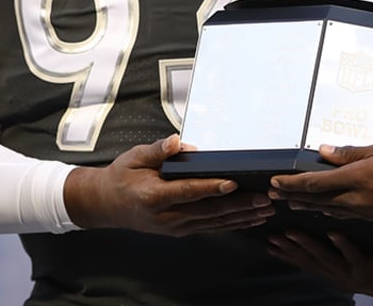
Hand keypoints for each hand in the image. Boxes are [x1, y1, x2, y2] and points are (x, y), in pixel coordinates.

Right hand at [64, 134, 273, 235]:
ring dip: (241, 216)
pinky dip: (232, 223)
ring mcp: (175, 226)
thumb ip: (157, 150)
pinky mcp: (181, 230)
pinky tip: (250, 219)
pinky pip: (210, 227)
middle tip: (264, 198)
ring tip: (265, 209)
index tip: (233, 182)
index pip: (188, 191)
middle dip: (239, 205)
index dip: (211, 188)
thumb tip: (176, 143)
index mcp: (154, 196)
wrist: (106, 205)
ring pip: (213, 222)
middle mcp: (167, 216)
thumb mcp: (133, 157)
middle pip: (208, 211)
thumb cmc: (122, 176)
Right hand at [267, 229, 372, 304]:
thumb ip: (342, 252)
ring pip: (326, 259)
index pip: (306, 264)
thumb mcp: (359, 264)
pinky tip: (334, 232)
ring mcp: (353, 274)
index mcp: (337, 274)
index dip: (287, 255)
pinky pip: (354, 255)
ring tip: (292, 232)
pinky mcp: (369, 270)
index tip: (269, 244)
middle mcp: (341, 277)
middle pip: (310, 262)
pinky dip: (343, 244)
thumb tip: (326, 231)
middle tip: (272, 236)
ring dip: (308, 245)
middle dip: (290, 250)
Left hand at [268, 140, 372, 224]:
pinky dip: (327, 210)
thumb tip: (326, 151)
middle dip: (292, 197)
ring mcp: (363, 211)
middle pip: (315, 199)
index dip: (292, 183)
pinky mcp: (371, 218)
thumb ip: (352, 152)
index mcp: (356, 177)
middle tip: (274, 196)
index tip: (276, 182)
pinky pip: (342, 214)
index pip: (315, 182)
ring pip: (327, 209)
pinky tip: (323, 209)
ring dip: (307, 205)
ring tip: (292, 203)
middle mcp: (355, 198)